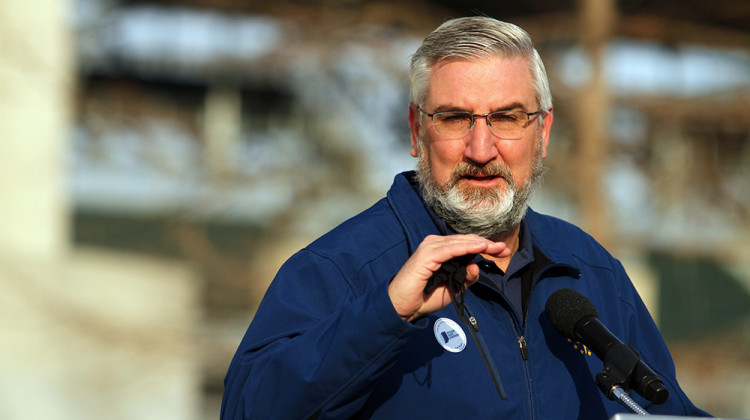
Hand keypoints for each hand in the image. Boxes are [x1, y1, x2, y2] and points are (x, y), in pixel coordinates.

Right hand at [388, 234, 510, 321]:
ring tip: (496, 247)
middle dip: (486, 244)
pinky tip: (481, 247)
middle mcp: (435, 245)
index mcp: (441, 251)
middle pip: (465, 241)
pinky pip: (451, 249)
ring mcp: (430, 247)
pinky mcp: (427, 254)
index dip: (485, 246)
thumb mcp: (452, 288)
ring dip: (480, 244)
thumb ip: (465, 278)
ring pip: (460, 242)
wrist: (403, 306)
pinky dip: (467, 247)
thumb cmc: (424, 297)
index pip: (466, 244)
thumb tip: (476, 265)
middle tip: (504, 249)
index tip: (502, 250)